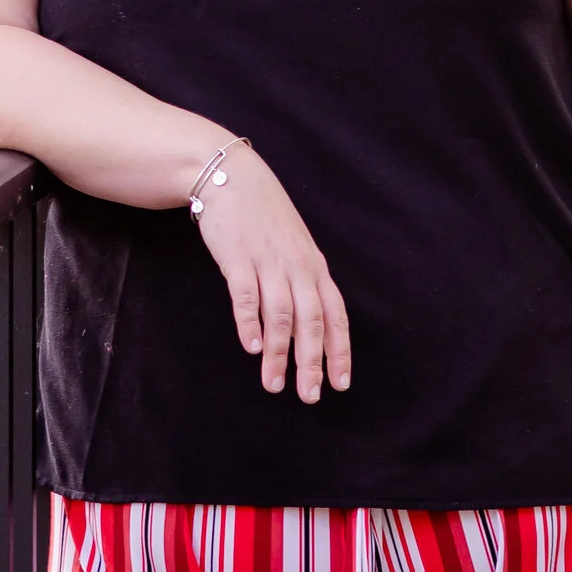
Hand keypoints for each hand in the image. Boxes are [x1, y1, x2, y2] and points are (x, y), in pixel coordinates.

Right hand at [190, 146, 351, 402]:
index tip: (340, 383)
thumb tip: (305, 323)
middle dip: (312, 361)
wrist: (230, 175)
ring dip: (279, 353)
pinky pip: (247, 295)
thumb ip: (300, 281)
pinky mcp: (238, 257)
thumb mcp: (292, 246)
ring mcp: (268, 261)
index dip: (339, 349)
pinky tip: (251, 347)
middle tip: (310, 395)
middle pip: (312, 320)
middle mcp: (297, 266)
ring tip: (274, 384)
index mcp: (313, 267)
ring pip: (280, 315)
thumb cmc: (263, 216)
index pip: (335, 314)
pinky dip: (249, 322)